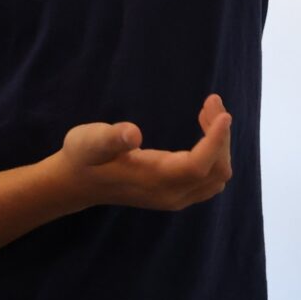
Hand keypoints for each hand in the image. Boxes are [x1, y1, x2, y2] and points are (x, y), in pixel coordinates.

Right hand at [54, 94, 234, 213]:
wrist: (78, 183)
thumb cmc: (83, 157)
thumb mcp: (88, 141)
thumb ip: (109, 138)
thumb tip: (133, 134)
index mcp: (153, 180)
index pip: (198, 166)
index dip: (215, 141)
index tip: (223, 112)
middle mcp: (170, 194)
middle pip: (215, 170)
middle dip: (220, 136)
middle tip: (211, 102)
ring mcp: (175, 198)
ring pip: (217, 176)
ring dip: (220, 144)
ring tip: (208, 111)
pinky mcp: (176, 194)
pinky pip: (210, 178)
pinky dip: (215, 153)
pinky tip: (203, 131)